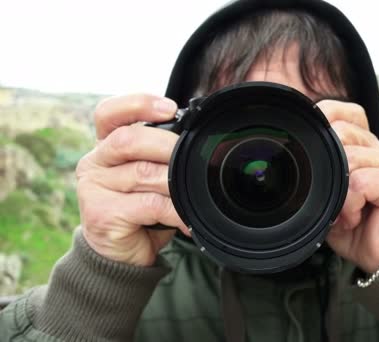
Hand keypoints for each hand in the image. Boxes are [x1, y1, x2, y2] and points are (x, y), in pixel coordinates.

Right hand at [75, 94, 189, 265]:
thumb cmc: (141, 212)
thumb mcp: (150, 177)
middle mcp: (94, 163)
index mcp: (105, 147)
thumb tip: (196, 143)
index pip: (109, 113)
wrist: (121, 256)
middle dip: (167, 146)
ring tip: (192, 194)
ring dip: (175, 183)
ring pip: (143, 173)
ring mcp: (93, 188)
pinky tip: (187, 220)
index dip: (138, 105)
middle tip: (192, 159)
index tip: (169, 108)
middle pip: (129, 140)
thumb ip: (159, 157)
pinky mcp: (102, 214)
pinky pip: (150, 204)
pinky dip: (176, 211)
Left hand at [317, 100, 378, 273]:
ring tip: (346, 213)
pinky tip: (355, 217)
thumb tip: (298, 151)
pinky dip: (350, 203)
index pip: (345, 113)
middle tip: (333, 197)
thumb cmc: (354, 226)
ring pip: (349, 159)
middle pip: (342, 132)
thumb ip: (321, 170)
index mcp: (366, 146)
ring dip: (339, 194)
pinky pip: (360, 181)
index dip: (325, 123)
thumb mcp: (330, 194)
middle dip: (329, 166)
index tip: (314, 154)